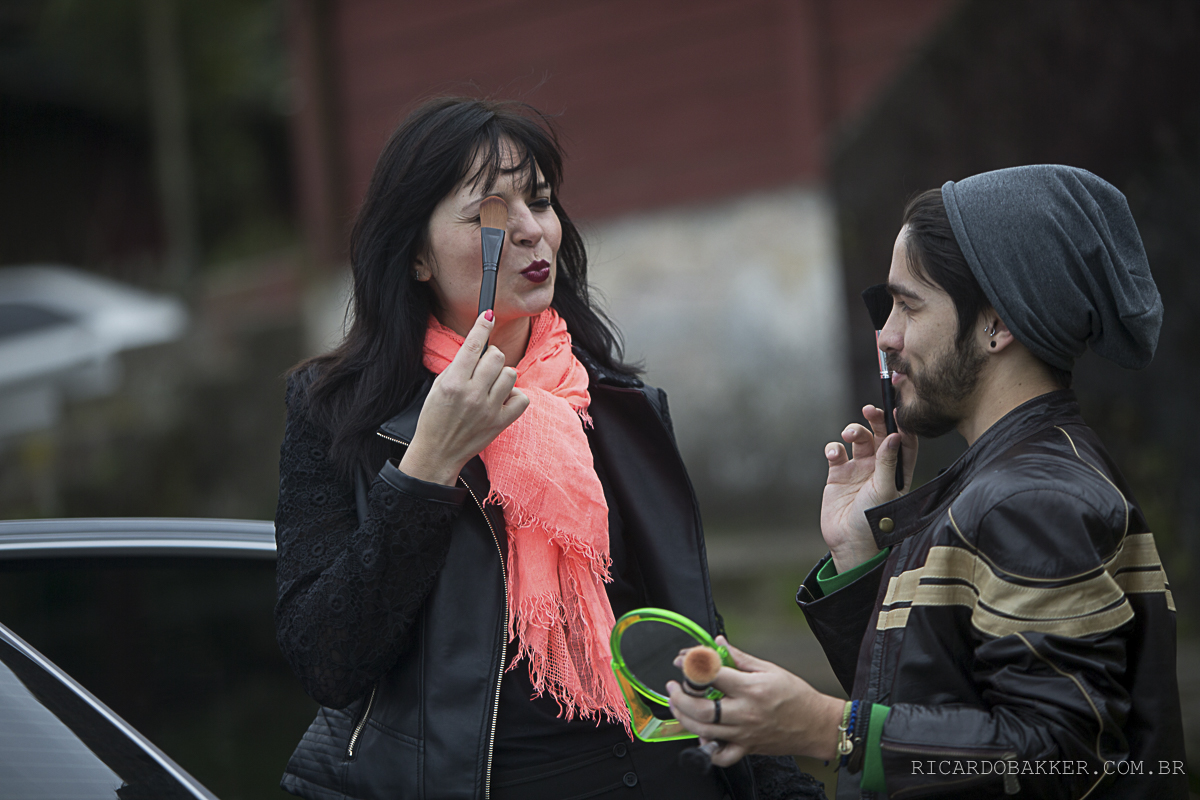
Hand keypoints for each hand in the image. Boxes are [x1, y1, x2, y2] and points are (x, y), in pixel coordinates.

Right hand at [399, 312, 528, 484]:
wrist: (438, 453)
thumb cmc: (435, 418)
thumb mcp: (437, 387)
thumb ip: (458, 367)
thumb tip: (477, 346)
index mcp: (452, 383)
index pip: (472, 346)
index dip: (482, 326)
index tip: (489, 314)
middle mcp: (472, 395)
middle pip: (496, 356)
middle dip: (491, 356)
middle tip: (484, 367)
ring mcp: (489, 410)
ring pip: (510, 374)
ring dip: (502, 375)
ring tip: (491, 385)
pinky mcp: (501, 423)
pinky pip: (522, 398)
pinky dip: (514, 395)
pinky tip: (502, 399)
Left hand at [666, 637, 843, 766]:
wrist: (816, 724)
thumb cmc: (796, 696)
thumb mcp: (769, 669)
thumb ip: (740, 657)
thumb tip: (719, 643)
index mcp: (751, 689)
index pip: (713, 675)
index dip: (693, 665)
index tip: (684, 660)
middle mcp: (745, 713)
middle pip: (701, 708)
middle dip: (679, 696)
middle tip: (672, 686)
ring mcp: (744, 733)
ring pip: (704, 731)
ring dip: (684, 717)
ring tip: (678, 705)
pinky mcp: (746, 748)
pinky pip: (720, 755)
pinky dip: (707, 747)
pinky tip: (702, 734)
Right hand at [820, 405, 916, 571]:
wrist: (849, 542)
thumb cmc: (875, 521)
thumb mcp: (885, 489)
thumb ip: (888, 462)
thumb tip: (895, 435)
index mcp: (897, 471)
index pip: (903, 441)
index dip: (901, 424)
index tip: (896, 410)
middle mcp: (879, 467)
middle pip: (880, 435)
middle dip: (876, 420)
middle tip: (870, 410)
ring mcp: (858, 470)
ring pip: (858, 439)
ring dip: (854, 431)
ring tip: (850, 434)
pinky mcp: (837, 475)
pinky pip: (836, 453)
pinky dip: (834, 448)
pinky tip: (834, 454)